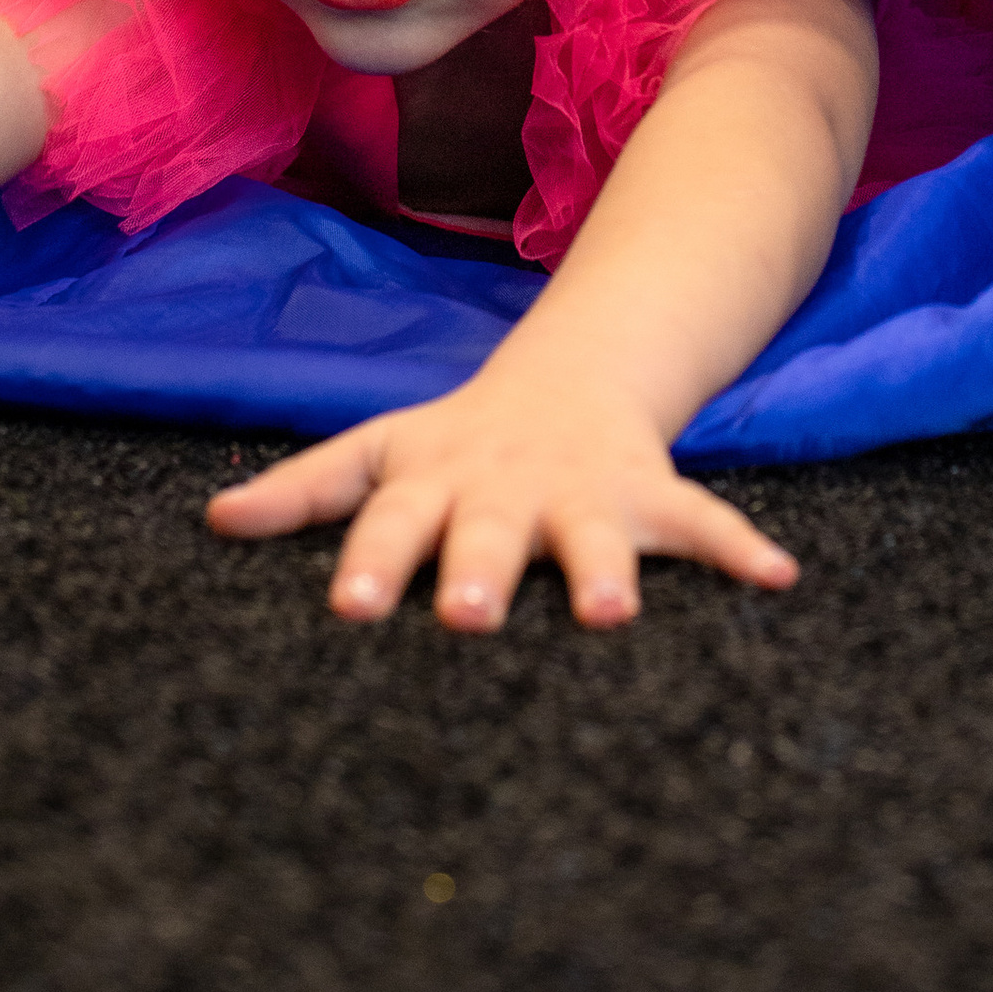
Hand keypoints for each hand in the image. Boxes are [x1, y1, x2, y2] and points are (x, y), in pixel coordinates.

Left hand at [206, 364, 797, 630]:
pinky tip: (779, 583)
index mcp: (434, 479)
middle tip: (468, 615)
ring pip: (594, 532)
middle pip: (488, 529)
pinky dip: (741, 551)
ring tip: (612, 611)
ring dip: (603, 568)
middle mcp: (505, 486)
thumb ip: (305, 490)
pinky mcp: (649, 493)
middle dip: (480, 569)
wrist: (572, 376)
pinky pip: (701, 521)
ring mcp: (581, 489)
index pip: (389, 518)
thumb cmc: (456, 442)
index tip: (349, 610)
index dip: (370, 562)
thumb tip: (213, 520)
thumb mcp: (381, 451)